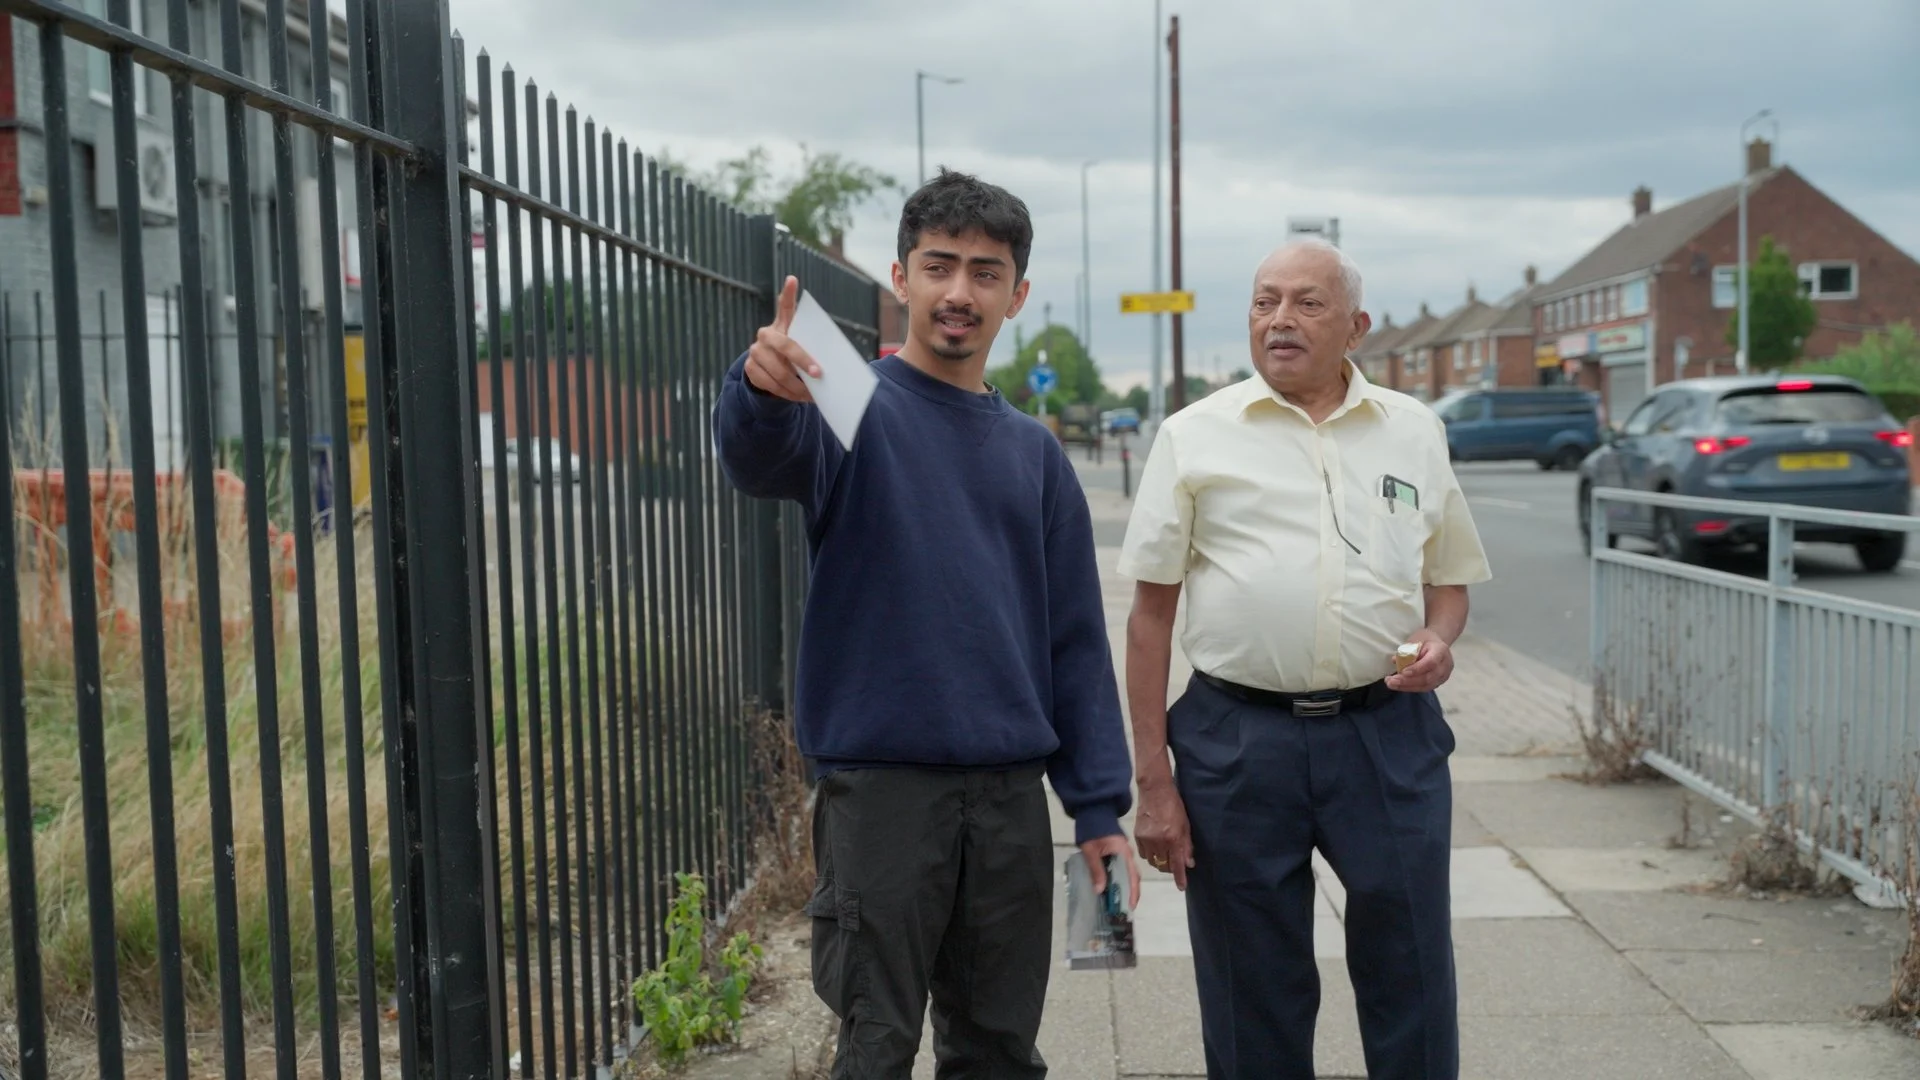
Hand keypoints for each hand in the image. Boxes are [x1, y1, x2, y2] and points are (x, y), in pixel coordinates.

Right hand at [744, 276, 820, 401]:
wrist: (768, 370)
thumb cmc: (793, 355)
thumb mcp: (801, 344)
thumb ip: (812, 345)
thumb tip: (835, 357)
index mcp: (781, 324)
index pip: (784, 306)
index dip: (788, 293)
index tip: (792, 279)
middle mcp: (765, 334)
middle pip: (786, 346)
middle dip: (803, 361)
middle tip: (819, 373)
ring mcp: (755, 351)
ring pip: (779, 371)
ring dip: (798, 386)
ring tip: (812, 394)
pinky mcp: (750, 369)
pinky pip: (772, 385)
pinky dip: (788, 394)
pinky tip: (799, 397)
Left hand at [1080, 833, 1140, 910]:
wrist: (1093, 811)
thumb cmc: (1092, 830)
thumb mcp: (1090, 851)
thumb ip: (1096, 870)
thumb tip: (1100, 890)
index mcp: (1124, 854)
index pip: (1132, 877)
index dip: (1133, 893)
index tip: (1130, 907)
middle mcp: (1128, 854)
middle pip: (1133, 877)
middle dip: (1130, 893)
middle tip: (1123, 909)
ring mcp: (1124, 853)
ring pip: (1128, 874)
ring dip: (1125, 887)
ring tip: (1117, 901)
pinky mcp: (1118, 852)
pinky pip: (1122, 869)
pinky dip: (1119, 880)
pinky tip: (1112, 887)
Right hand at [1134, 775, 1194, 890]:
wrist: (1154, 791)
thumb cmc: (1174, 805)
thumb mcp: (1185, 825)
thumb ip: (1187, 845)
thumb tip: (1189, 863)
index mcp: (1173, 838)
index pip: (1177, 864)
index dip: (1180, 877)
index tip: (1181, 886)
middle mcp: (1159, 841)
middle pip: (1164, 865)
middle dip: (1171, 868)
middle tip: (1175, 863)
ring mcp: (1146, 839)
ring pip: (1153, 862)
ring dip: (1160, 862)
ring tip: (1165, 855)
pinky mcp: (1137, 836)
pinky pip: (1144, 854)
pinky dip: (1150, 855)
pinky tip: (1154, 848)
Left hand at [1385, 630, 1453, 692]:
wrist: (1437, 644)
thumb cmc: (1425, 640)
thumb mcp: (1415, 639)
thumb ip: (1406, 650)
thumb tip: (1395, 661)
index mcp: (1441, 650)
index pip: (1431, 662)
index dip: (1416, 669)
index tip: (1402, 672)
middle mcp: (1445, 665)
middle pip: (1428, 678)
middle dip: (1407, 681)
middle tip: (1391, 681)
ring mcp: (1443, 675)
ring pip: (1426, 686)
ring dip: (1407, 687)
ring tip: (1391, 684)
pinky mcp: (1438, 682)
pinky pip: (1424, 688)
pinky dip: (1410, 688)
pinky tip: (1399, 686)